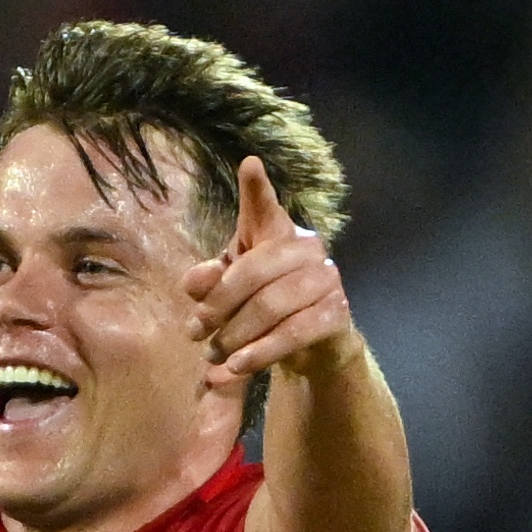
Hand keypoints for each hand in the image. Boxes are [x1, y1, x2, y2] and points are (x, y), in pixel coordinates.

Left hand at [182, 156, 358, 382]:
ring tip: (212, 355)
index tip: (248, 165)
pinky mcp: (338, 313)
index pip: (265, 208)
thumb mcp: (227, 294)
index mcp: (277, 234)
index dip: (256, 188)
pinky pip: (294, 333)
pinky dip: (262, 352)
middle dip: (218, 304)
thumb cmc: (262, 306)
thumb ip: (208, 284)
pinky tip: (238, 367)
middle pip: (255, 269)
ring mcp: (328, 279)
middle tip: (193, 331)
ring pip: (273, 305)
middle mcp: (308, 248)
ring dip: (236, 335)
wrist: (311, 345)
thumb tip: (194, 283)